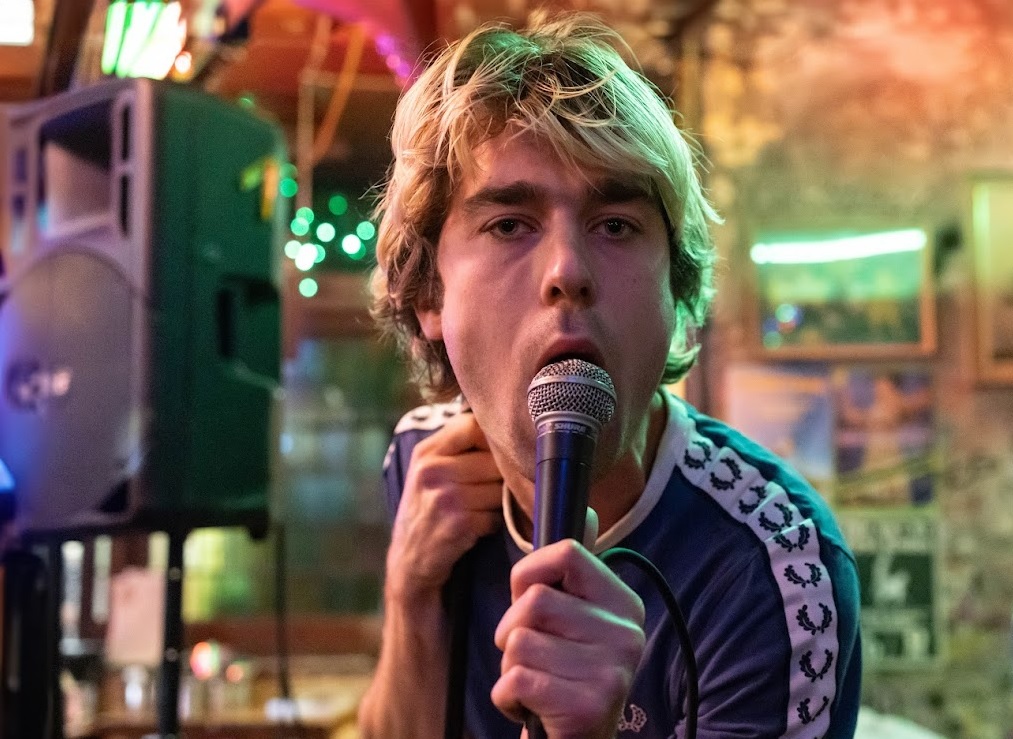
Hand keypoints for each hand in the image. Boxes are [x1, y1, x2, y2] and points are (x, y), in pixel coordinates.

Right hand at [385, 412, 503, 606]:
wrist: (409, 561)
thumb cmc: (428, 510)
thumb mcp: (429, 472)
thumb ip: (457, 447)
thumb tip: (504, 424)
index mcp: (426, 452)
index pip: (472, 425)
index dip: (492, 439)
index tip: (496, 453)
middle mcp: (432, 471)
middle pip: (494, 459)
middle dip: (499, 476)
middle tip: (488, 490)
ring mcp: (444, 497)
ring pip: (498, 488)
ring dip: (497, 502)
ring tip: (478, 509)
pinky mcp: (458, 524)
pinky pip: (495, 515)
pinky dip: (491, 523)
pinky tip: (475, 528)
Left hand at [491, 528, 645, 738]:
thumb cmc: (566, 670)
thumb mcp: (577, 617)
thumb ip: (577, 569)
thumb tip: (590, 511)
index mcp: (625, 603)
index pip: (567, 553)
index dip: (529, 574)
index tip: (530, 600)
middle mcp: (627, 634)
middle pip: (533, 602)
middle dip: (511, 629)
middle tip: (529, 654)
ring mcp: (611, 671)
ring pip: (518, 641)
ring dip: (509, 666)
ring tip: (535, 681)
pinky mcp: (587, 706)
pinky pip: (514, 680)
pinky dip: (507, 696)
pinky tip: (531, 706)